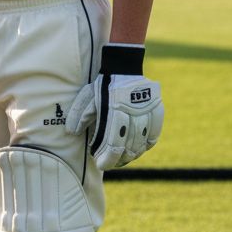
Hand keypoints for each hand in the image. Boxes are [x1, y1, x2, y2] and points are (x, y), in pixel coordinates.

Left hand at [66, 53, 163, 169]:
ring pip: (142, 143)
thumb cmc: (104, 84)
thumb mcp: (88, 96)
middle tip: (110, 164)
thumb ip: (79, 114)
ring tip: (122, 160)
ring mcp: (148, 112)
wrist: (124, 66)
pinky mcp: (158, 110)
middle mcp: (134, 112)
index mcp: (116, 110)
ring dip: (132, 155)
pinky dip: (146, 145)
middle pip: (129, 147)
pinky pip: (154, 135)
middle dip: (118, 159)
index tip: (101, 164)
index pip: (114, 143)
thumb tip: (72, 132)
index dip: (108, 158)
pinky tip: (138, 150)